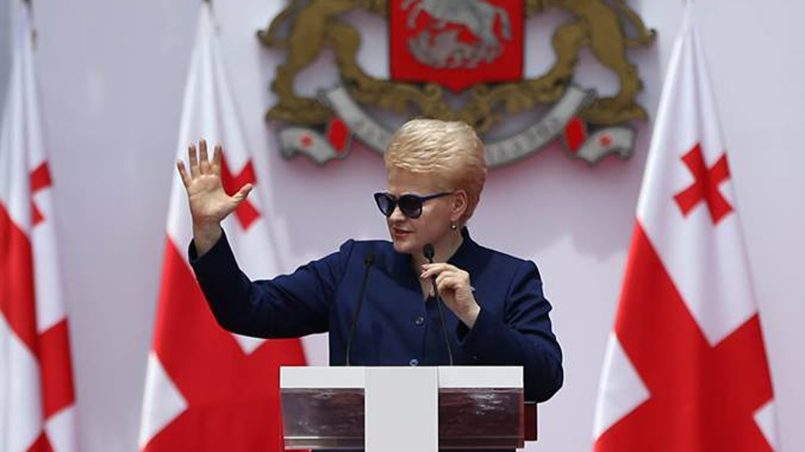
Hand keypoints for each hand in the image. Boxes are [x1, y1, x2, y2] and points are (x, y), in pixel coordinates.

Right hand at [177, 140, 252, 254]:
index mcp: (216, 181)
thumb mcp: (234, 202)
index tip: (217, 144)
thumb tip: (251, 185)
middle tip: (202, 139)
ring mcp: (198, 184)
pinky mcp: (191, 190)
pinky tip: (180, 161)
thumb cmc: (220, 213)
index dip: (217, 155)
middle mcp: (206, 180)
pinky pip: (186, 178)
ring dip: (193, 156)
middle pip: (204, 162)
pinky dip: (183, 170)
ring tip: (191, 145)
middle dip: (203, 151)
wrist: (208, 221)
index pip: (216, 164)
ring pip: (195, 166)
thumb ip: (242, 194)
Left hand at [420, 263, 480, 327]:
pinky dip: (440, 287)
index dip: (433, 266)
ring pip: (443, 274)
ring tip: (433, 292)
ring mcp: (462, 276)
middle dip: (431, 270)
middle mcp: (461, 273)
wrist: (464, 311)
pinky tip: (439, 293)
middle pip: (444, 266)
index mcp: (457, 273)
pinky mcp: (462, 281)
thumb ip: (437, 280)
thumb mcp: (442, 289)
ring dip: (435, 283)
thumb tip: (427, 274)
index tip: (424, 267)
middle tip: (424, 275)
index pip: (444, 266)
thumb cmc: (455, 302)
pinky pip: (446, 281)